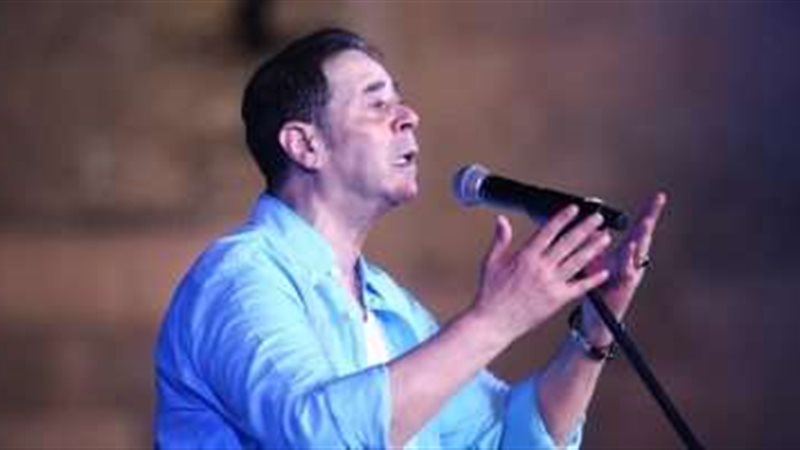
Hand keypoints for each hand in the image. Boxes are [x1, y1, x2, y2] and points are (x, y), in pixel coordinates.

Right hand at [471, 205, 612, 342]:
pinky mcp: (557, 300)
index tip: (574, 209)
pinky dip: (593, 280)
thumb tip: (501, 220)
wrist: (494, 322)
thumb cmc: (490, 294)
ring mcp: (551, 284)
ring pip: (577, 262)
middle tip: (597, 218)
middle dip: (585, 228)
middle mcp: (541, 268)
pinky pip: (579, 288)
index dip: (563, 218)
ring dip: (593, 248)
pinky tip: (604, 272)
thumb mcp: (491, 262)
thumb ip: (500, 239)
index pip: (548, 231)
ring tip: (605, 237)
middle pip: (568, 243)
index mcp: (525, 257)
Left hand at [581, 192, 667, 342]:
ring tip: (646, 220)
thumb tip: (594, 227)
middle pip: (643, 235)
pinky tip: (628, 248)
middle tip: (658, 200)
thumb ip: (597, 246)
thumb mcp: (597, 264)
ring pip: (639, 251)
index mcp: (626, 254)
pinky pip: (628, 270)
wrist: (598, 320)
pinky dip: (628, 259)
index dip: (648, 212)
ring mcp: (630, 273)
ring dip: (642, 236)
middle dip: (650, 217)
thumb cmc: (598, 289)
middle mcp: (632, 261)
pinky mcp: (624, 286)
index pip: (638, 228)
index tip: (658, 196)